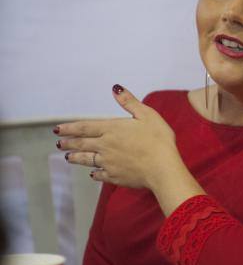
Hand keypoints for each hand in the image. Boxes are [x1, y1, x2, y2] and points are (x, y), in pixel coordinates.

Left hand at [55, 85, 180, 189]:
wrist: (162, 168)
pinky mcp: (115, 177)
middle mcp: (105, 146)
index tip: (57, 129)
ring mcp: (109, 163)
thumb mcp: (146, 115)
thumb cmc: (158, 140)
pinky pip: (100, 175)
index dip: (69, 128)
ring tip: (68, 158)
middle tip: (59, 144)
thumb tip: (115, 88)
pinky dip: (94, 174)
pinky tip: (92, 174)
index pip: (84, 127)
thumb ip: (129, 102)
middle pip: (82, 144)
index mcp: (111, 129)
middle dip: (69, 143)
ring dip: (76, 158)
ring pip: (87, 160)